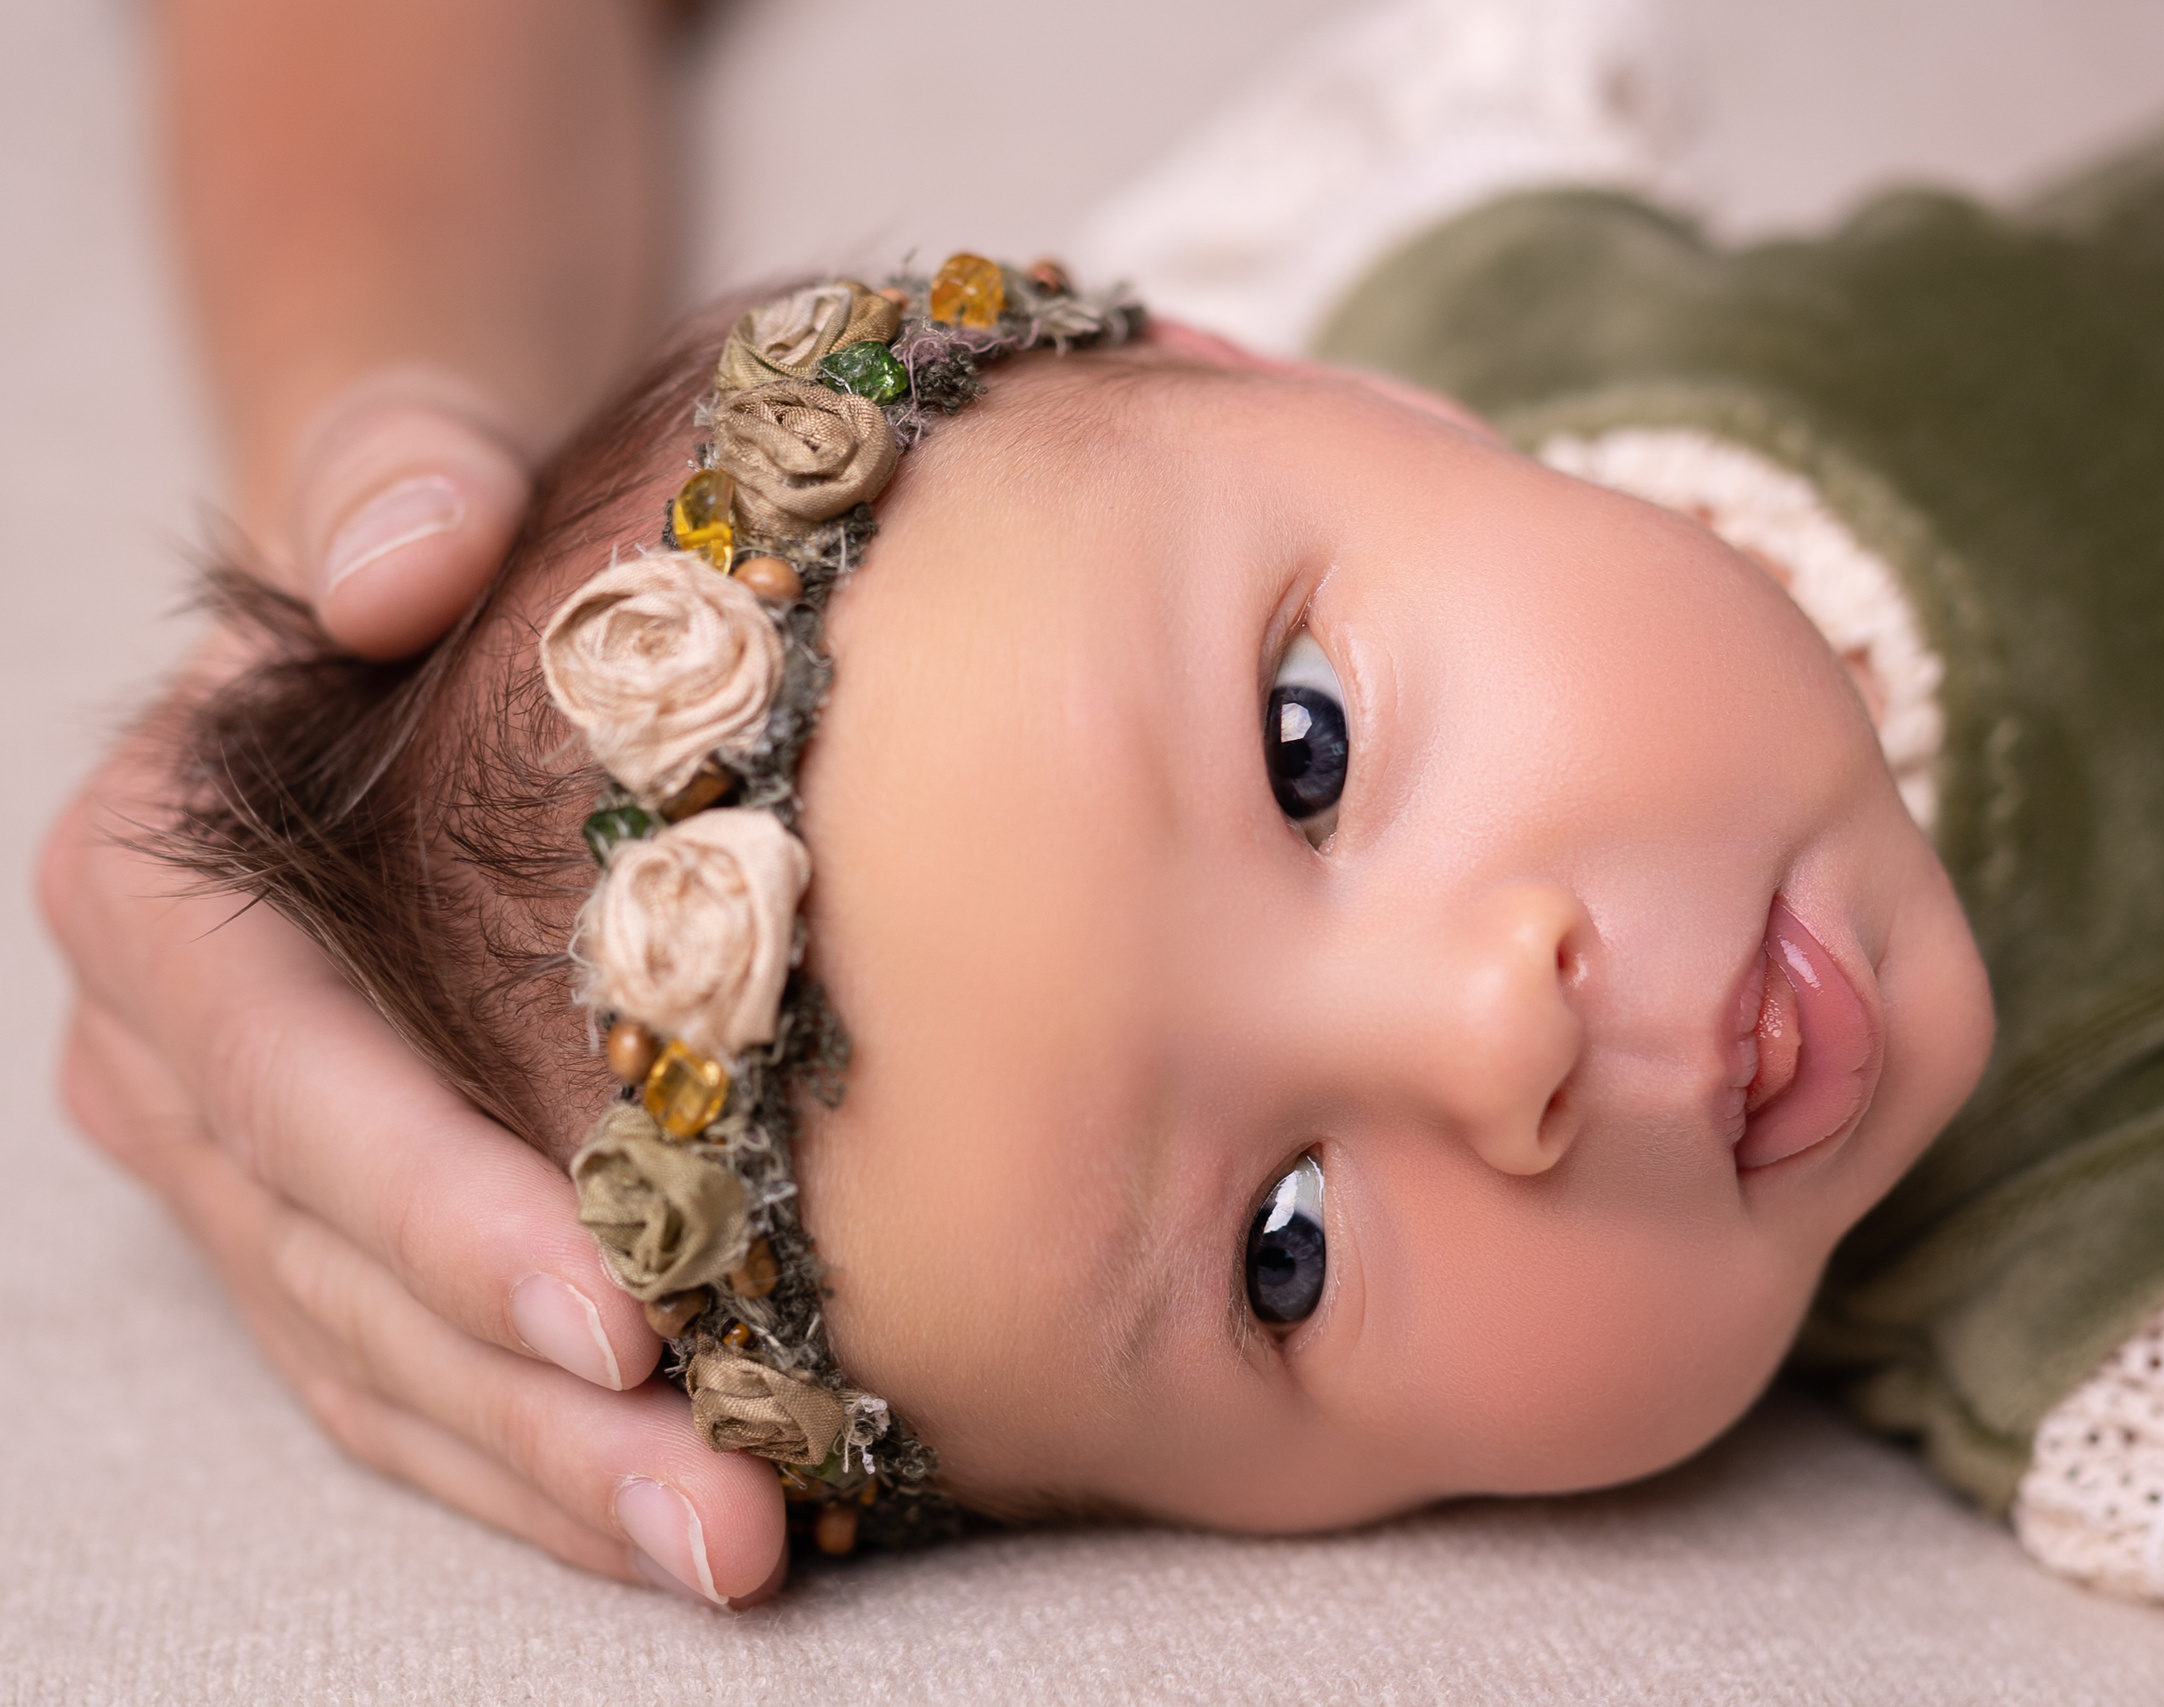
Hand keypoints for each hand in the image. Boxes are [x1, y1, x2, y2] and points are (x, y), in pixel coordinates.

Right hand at [39, 397, 789, 1602]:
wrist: (439, 577)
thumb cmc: (436, 519)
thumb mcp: (405, 460)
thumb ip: (388, 479)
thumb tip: (404, 549)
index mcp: (162, 895)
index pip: (280, 1075)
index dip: (425, 1199)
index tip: (606, 1306)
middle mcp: (181, 1057)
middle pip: (334, 1268)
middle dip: (522, 1404)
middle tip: (715, 1513)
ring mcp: (261, 1163)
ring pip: (383, 1362)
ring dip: (550, 1476)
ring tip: (735, 1550)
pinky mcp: (356, 1221)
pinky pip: (431, 1367)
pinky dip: (550, 1449)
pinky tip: (706, 1502)